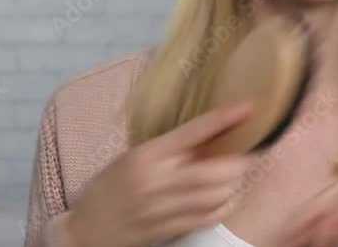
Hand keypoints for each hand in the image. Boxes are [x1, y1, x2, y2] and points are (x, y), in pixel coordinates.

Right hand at [64, 101, 255, 246]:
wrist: (85, 228)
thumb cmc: (110, 187)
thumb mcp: (134, 158)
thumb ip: (168, 149)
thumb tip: (209, 135)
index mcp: (146, 155)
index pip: (192, 132)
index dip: (223, 119)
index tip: (246, 108)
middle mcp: (156, 181)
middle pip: (213, 170)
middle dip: (239, 161)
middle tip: (252, 151)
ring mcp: (162, 208)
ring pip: (214, 195)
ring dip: (233, 183)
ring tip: (237, 174)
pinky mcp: (168, 229)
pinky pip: (207, 217)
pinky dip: (223, 205)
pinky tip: (226, 197)